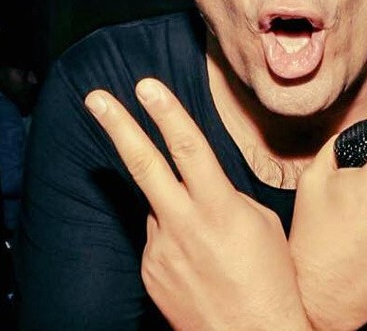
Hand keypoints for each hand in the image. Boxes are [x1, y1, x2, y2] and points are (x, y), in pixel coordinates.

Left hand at [85, 78, 310, 330]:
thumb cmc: (270, 279)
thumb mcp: (260, 224)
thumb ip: (226, 197)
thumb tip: (200, 188)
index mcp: (219, 209)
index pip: (190, 148)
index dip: (168, 113)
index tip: (147, 87)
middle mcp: (183, 225)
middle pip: (145, 165)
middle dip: (118, 126)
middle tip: (96, 98)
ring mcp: (160, 250)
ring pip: (158, 205)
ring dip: (174, 206)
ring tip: (209, 242)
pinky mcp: (149, 271)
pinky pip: (158, 237)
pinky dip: (174, 236)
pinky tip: (198, 260)